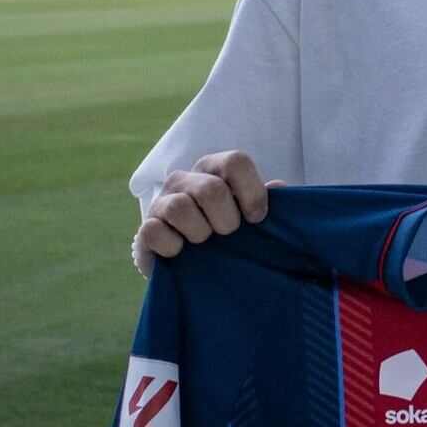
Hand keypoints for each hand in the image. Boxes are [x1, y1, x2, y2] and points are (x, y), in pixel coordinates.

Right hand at [132, 151, 285, 277]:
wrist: (190, 264)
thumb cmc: (226, 232)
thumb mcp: (248, 215)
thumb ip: (264, 200)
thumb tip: (280, 186)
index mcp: (213, 169)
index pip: (235, 161)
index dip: (252, 192)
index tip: (257, 219)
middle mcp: (185, 179)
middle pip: (211, 189)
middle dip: (227, 220)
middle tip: (227, 234)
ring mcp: (162, 201)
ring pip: (180, 207)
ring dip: (200, 234)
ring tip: (203, 242)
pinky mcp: (146, 227)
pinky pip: (155, 231)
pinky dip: (173, 247)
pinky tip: (181, 252)